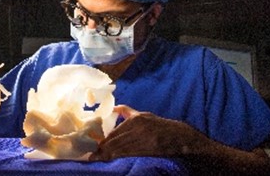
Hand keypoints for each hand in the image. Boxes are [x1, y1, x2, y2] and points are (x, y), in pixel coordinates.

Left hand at [90, 104, 206, 160]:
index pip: (114, 133)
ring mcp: (144, 139)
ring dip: (107, 155)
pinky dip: (119, 158)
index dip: (103, 142)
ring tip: (96, 160)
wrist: (179, 136)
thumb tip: (113, 109)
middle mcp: (139, 128)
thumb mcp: (144, 115)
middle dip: (102, 150)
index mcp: (136, 119)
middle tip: (90, 156)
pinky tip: (111, 161)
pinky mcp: (149, 149)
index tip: (93, 147)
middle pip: (115, 141)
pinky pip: (131, 154)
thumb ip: (127, 112)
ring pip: (121, 149)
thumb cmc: (159, 126)